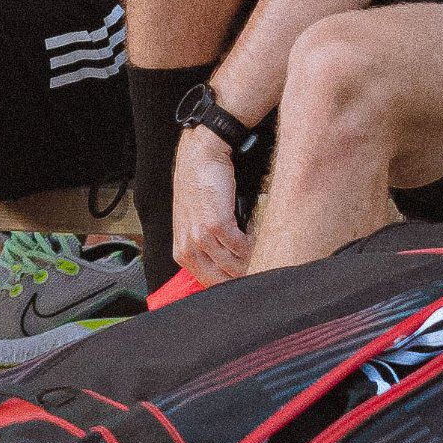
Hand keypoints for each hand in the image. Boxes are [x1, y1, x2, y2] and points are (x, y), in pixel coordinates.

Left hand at [170, 126, 250, 287]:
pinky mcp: (216, 224)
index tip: (246, 282)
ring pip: (234, 265)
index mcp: (182, 252)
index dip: (230, 286)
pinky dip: (253, 243)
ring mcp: (201, 237)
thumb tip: (230, 265)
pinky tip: (254, 233)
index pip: (209, 283)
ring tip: (260, 249)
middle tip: (259, 269)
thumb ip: (205, 247)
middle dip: (242, 277)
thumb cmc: (199, 187)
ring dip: (251, 260)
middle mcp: (188, 248)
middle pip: (222, 280)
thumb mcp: (193, 223)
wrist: (200, 157)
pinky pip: (241, 247)